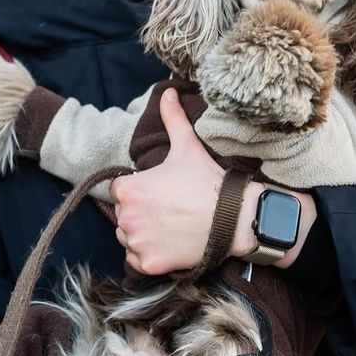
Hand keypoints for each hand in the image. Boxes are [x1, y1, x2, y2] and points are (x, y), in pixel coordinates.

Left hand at [110, 88, 224, 273]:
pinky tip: (169, 243)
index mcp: (129, 189)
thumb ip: (172, 118)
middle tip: (169, 207)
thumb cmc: (208, 182)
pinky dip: (148, 255)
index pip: (121, 189)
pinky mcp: (148, 265)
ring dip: (142, 233)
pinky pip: (137, 261)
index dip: (140, 188)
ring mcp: (137, 244)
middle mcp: (126, 218)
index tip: (161, 189)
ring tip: (170, 224)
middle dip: (141, 210)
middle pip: (124, 213)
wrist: (234, 220)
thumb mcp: (187, 146)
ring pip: (129, 237)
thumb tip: (168, 91)